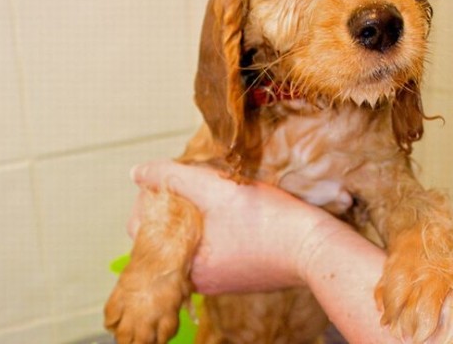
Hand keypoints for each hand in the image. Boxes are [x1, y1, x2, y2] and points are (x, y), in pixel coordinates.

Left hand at [130, 160, 348, 294]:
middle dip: (172, 206)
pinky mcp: (238, 274)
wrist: (316, 248)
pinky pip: (209, 248)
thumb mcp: (214, 189)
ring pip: (188, 240)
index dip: (151, 200)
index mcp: (185, 266)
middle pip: (166, 235)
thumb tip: (136, 172)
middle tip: (191, 184)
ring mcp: (219, 280)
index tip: (172, 181)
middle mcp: (198, 281)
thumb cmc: (267, 221)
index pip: (142, 232)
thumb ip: (172, 176)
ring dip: (192, 214)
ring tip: (209, 193)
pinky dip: (210, 227)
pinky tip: (227, 210)